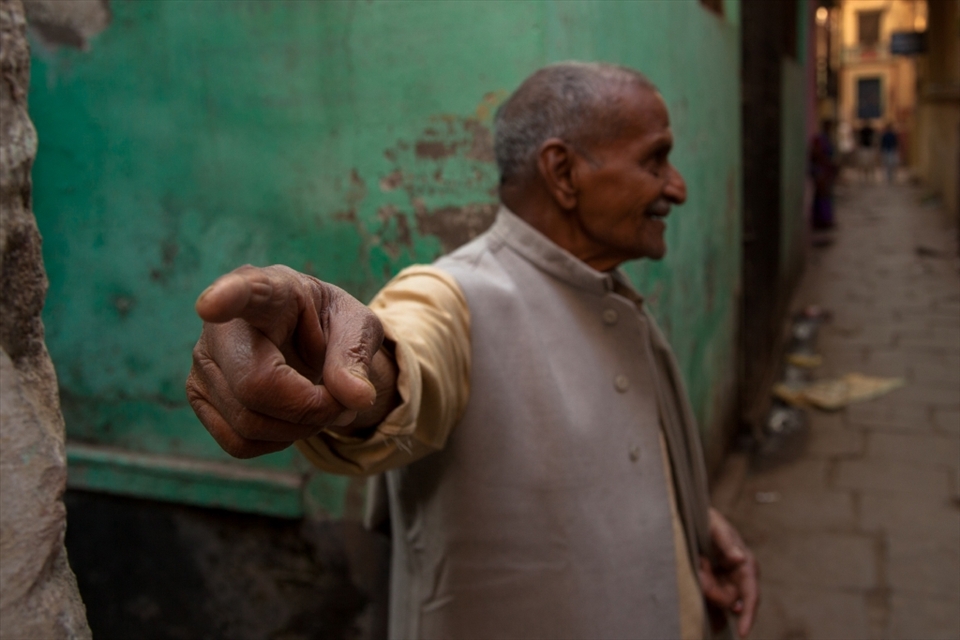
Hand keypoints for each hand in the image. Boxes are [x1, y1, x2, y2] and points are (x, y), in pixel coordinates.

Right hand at [185, 265, 397, 458]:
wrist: (307, 340)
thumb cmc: (329, 325)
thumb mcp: (357, 328)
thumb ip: (356, 356)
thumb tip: (355, 398)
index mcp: (269, 291)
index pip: (245, 293)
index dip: (227, 298)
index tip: (211, 305)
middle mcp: (223, 325)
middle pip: (256, 385)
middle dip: (311, 407)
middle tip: (344, 402)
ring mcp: (204, 362)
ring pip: (248, 422)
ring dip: (301, 428)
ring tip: (321, 404)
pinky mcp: (198, 396)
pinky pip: (239, 442)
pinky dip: (277, 440)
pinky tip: (291, 416)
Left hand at [699, 507, 759, 636]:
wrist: (693, 516)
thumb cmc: (709, 520)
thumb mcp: (716, 526)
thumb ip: (727, 542)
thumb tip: (740, 559)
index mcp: (746, 564)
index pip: (751, 594)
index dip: (748, 614)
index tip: (742, 632)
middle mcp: (739, 576)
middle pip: (728, 600)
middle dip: (712, 589)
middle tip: (700, 565)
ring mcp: (726, 581)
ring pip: (715, 598)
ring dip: (704, 584)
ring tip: (699, 561)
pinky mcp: (713, 583)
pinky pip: (708, 597)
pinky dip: (702, 591)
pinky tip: (698, 576)